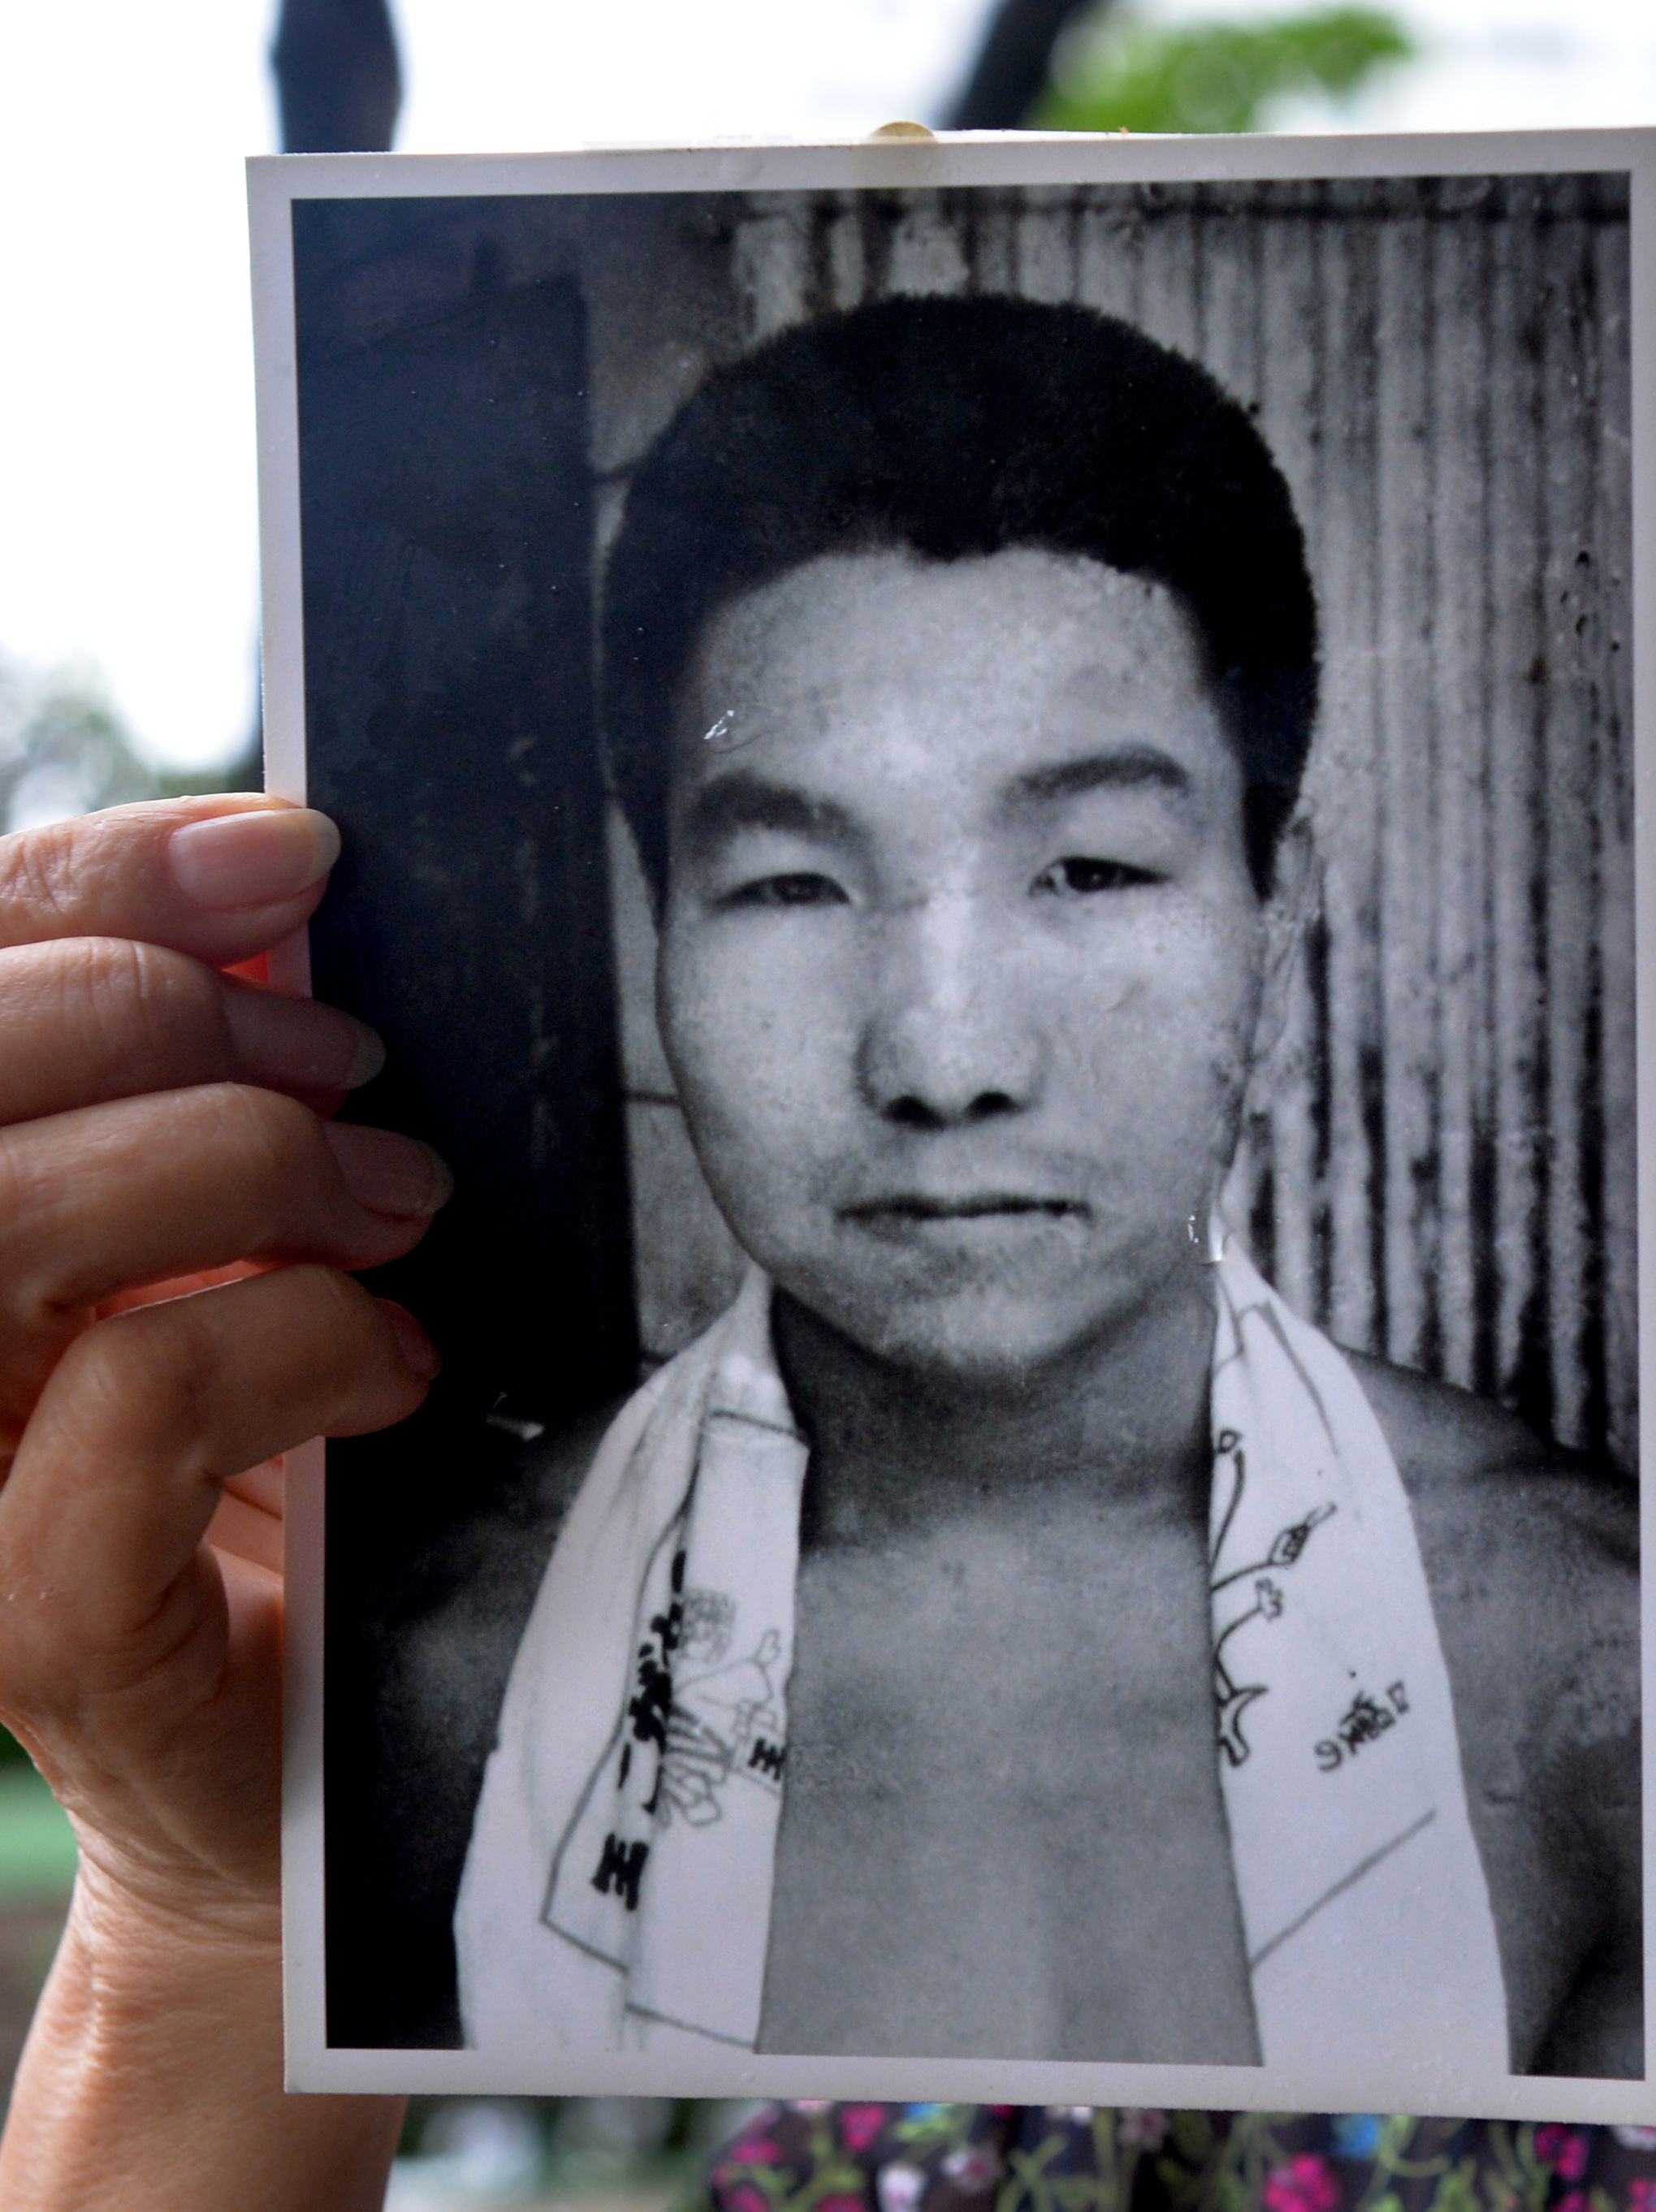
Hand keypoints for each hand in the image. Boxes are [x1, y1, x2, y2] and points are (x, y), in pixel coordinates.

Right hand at [0, 796, 445, 2207]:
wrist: (293, 1754)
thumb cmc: (268, 1468)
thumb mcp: (226, 1233)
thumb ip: (200, 1079)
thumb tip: (276, 891)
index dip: (101, 883)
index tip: (291, 853)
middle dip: (189, 1028)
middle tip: (359, 1077)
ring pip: (9, 1223)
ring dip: (241, 1169)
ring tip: (391, 1207)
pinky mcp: (20, 1616)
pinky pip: (131, 1400)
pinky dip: (290, 1340)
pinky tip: (390, 1362)